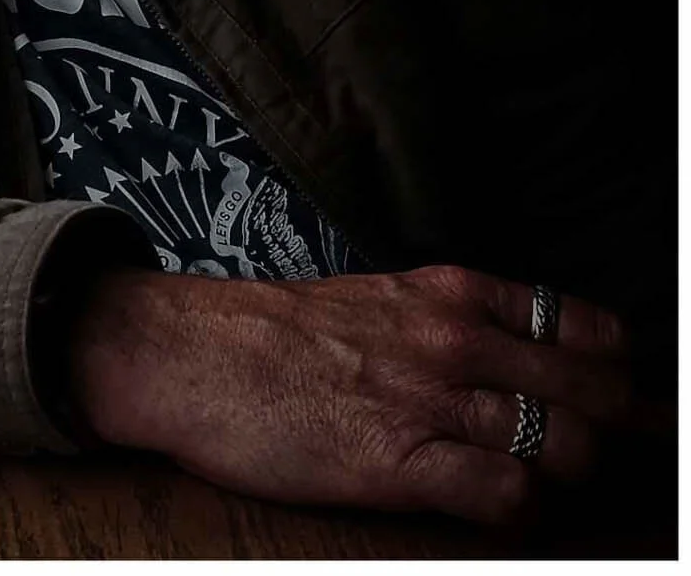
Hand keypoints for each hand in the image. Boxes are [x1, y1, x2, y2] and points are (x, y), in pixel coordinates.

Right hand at [64, 264, 636, 524]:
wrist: (186, 355)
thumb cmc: (272, 334)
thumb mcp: (375, 299)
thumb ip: (448, 321)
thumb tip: (518, 358)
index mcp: (450, 293)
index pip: (586, 328)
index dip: (614, 370)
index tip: (609, 393)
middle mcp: (454, 341)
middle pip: (598, 394)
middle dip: (612, 430)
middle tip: (587, 448)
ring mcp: (431, 403)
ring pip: (569, 447)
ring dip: (566, 473)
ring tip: (533, 477)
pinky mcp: (400, 466)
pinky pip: (508, 495)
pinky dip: (516, 506)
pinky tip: (487, 501)